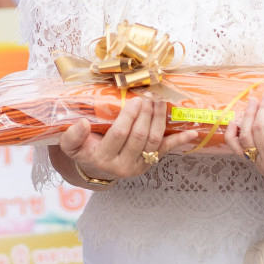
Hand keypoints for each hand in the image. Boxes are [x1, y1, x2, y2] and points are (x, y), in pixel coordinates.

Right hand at [56, 94, 200, 183]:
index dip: (129, 117)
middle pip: (140, 136)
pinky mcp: (150, 163)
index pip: (119, 135)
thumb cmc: (84, 150)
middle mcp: (123, 166)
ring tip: (160, 101)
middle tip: (148, 96)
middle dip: (146, 114)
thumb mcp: (70, 146)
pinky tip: (192, 133)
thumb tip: (82, 124)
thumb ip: (72, 137)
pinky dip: (180, 141)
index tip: (135, 100)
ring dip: (160, 119)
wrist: (95, 167)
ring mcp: (139, 165)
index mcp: (103, 159)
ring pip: (154, 141)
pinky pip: (166, 150)